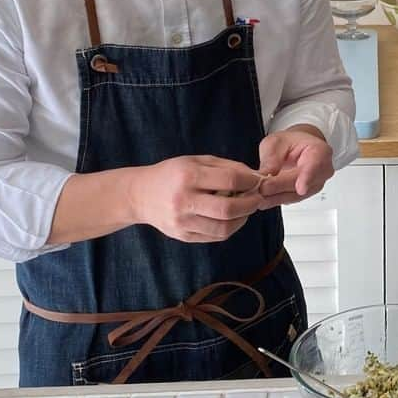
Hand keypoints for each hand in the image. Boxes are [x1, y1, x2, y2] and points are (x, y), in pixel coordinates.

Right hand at [127, 155, 264, 242]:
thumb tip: (255, 177)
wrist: (140, 195)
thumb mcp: (196, 161)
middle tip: (257, 198)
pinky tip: (232, 218)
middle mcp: (184, 200)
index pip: (230, 180)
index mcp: (188, 176)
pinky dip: (230, 228)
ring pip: (224, 227)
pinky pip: (215, 236)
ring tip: (246, 209)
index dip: (250, 181)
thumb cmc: (172, 174)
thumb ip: (226, 167)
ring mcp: (183, 222)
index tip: (257, 181)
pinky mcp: (183, 236)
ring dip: (243, 219)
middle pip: (229, 208)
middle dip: (250, 203)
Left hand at [256, 126, 334, 207]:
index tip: (301, 188)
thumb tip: (266, 174)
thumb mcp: (276, 142)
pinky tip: (263, 199)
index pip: (316, 165)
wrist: (297, 148)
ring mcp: (314, 185)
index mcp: (320, 151)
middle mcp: (322, 171)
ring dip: (275, 197)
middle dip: (280, 187)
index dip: (308, 177)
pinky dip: (275, 200)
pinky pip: (290, 199)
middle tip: (262, 188)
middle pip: (302, 183)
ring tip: (259, 197)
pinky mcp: (304, 195)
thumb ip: (272, 157)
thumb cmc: (290, 142)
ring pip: (295, 195)